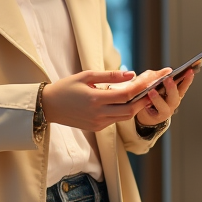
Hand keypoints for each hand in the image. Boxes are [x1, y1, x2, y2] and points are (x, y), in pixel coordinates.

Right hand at [41, 69, 158, 131]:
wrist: (48, 106)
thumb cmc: (66, 87)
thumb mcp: (86, 76)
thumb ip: (110, 75)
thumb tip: (131, 74)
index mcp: (95, 99)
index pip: (125, 95)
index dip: (140, 87)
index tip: (150, 79)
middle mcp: (98, 114)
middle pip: (130, 109)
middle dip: (143, 100)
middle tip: (152, 89)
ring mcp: (98, 123)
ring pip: (125, 117)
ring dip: (135, 106)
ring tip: (142, 95)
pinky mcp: (96, 128)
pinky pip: (115, 120)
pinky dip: (123, 111)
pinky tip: (125, 102)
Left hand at [132, 68, 194, 127]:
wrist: (145, 111)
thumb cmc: (152, 94)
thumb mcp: (156, 82)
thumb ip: (161, 76)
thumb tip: (168, 70)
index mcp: (175, 91)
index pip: (183, 84)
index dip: (187, 78)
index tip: (190, 70)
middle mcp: (173, 101)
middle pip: (175, 95)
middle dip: (171, 87)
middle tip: (168, 79)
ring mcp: (166, 110)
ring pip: (164, 105)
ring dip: (157, 98)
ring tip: (151, 91)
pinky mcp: (157, 117)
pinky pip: (153, 112)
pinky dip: (149, 106)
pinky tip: (145, 101)